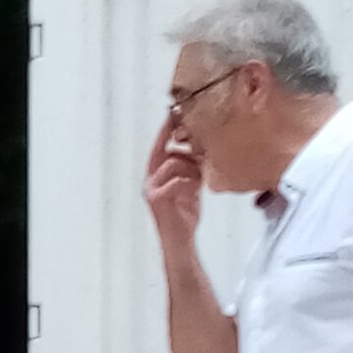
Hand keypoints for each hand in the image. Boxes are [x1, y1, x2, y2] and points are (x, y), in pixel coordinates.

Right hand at [144, 114, 204, 249]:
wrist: (180, 240)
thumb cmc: (184, 213)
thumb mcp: (191, 185)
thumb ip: (192, 168)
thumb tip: (202, 150)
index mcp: (156, 174)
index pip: (160, 146)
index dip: (166, 130)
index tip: (174, 113)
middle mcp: (149, 179)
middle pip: (168, 152)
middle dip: (187, 154)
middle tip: (201, 156)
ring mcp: (151, 188)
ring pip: (175, 164)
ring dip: (192, 171)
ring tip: (198, 184)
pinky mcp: (156, 198)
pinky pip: (177, 180)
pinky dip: (189, 184)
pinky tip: (193, 193)